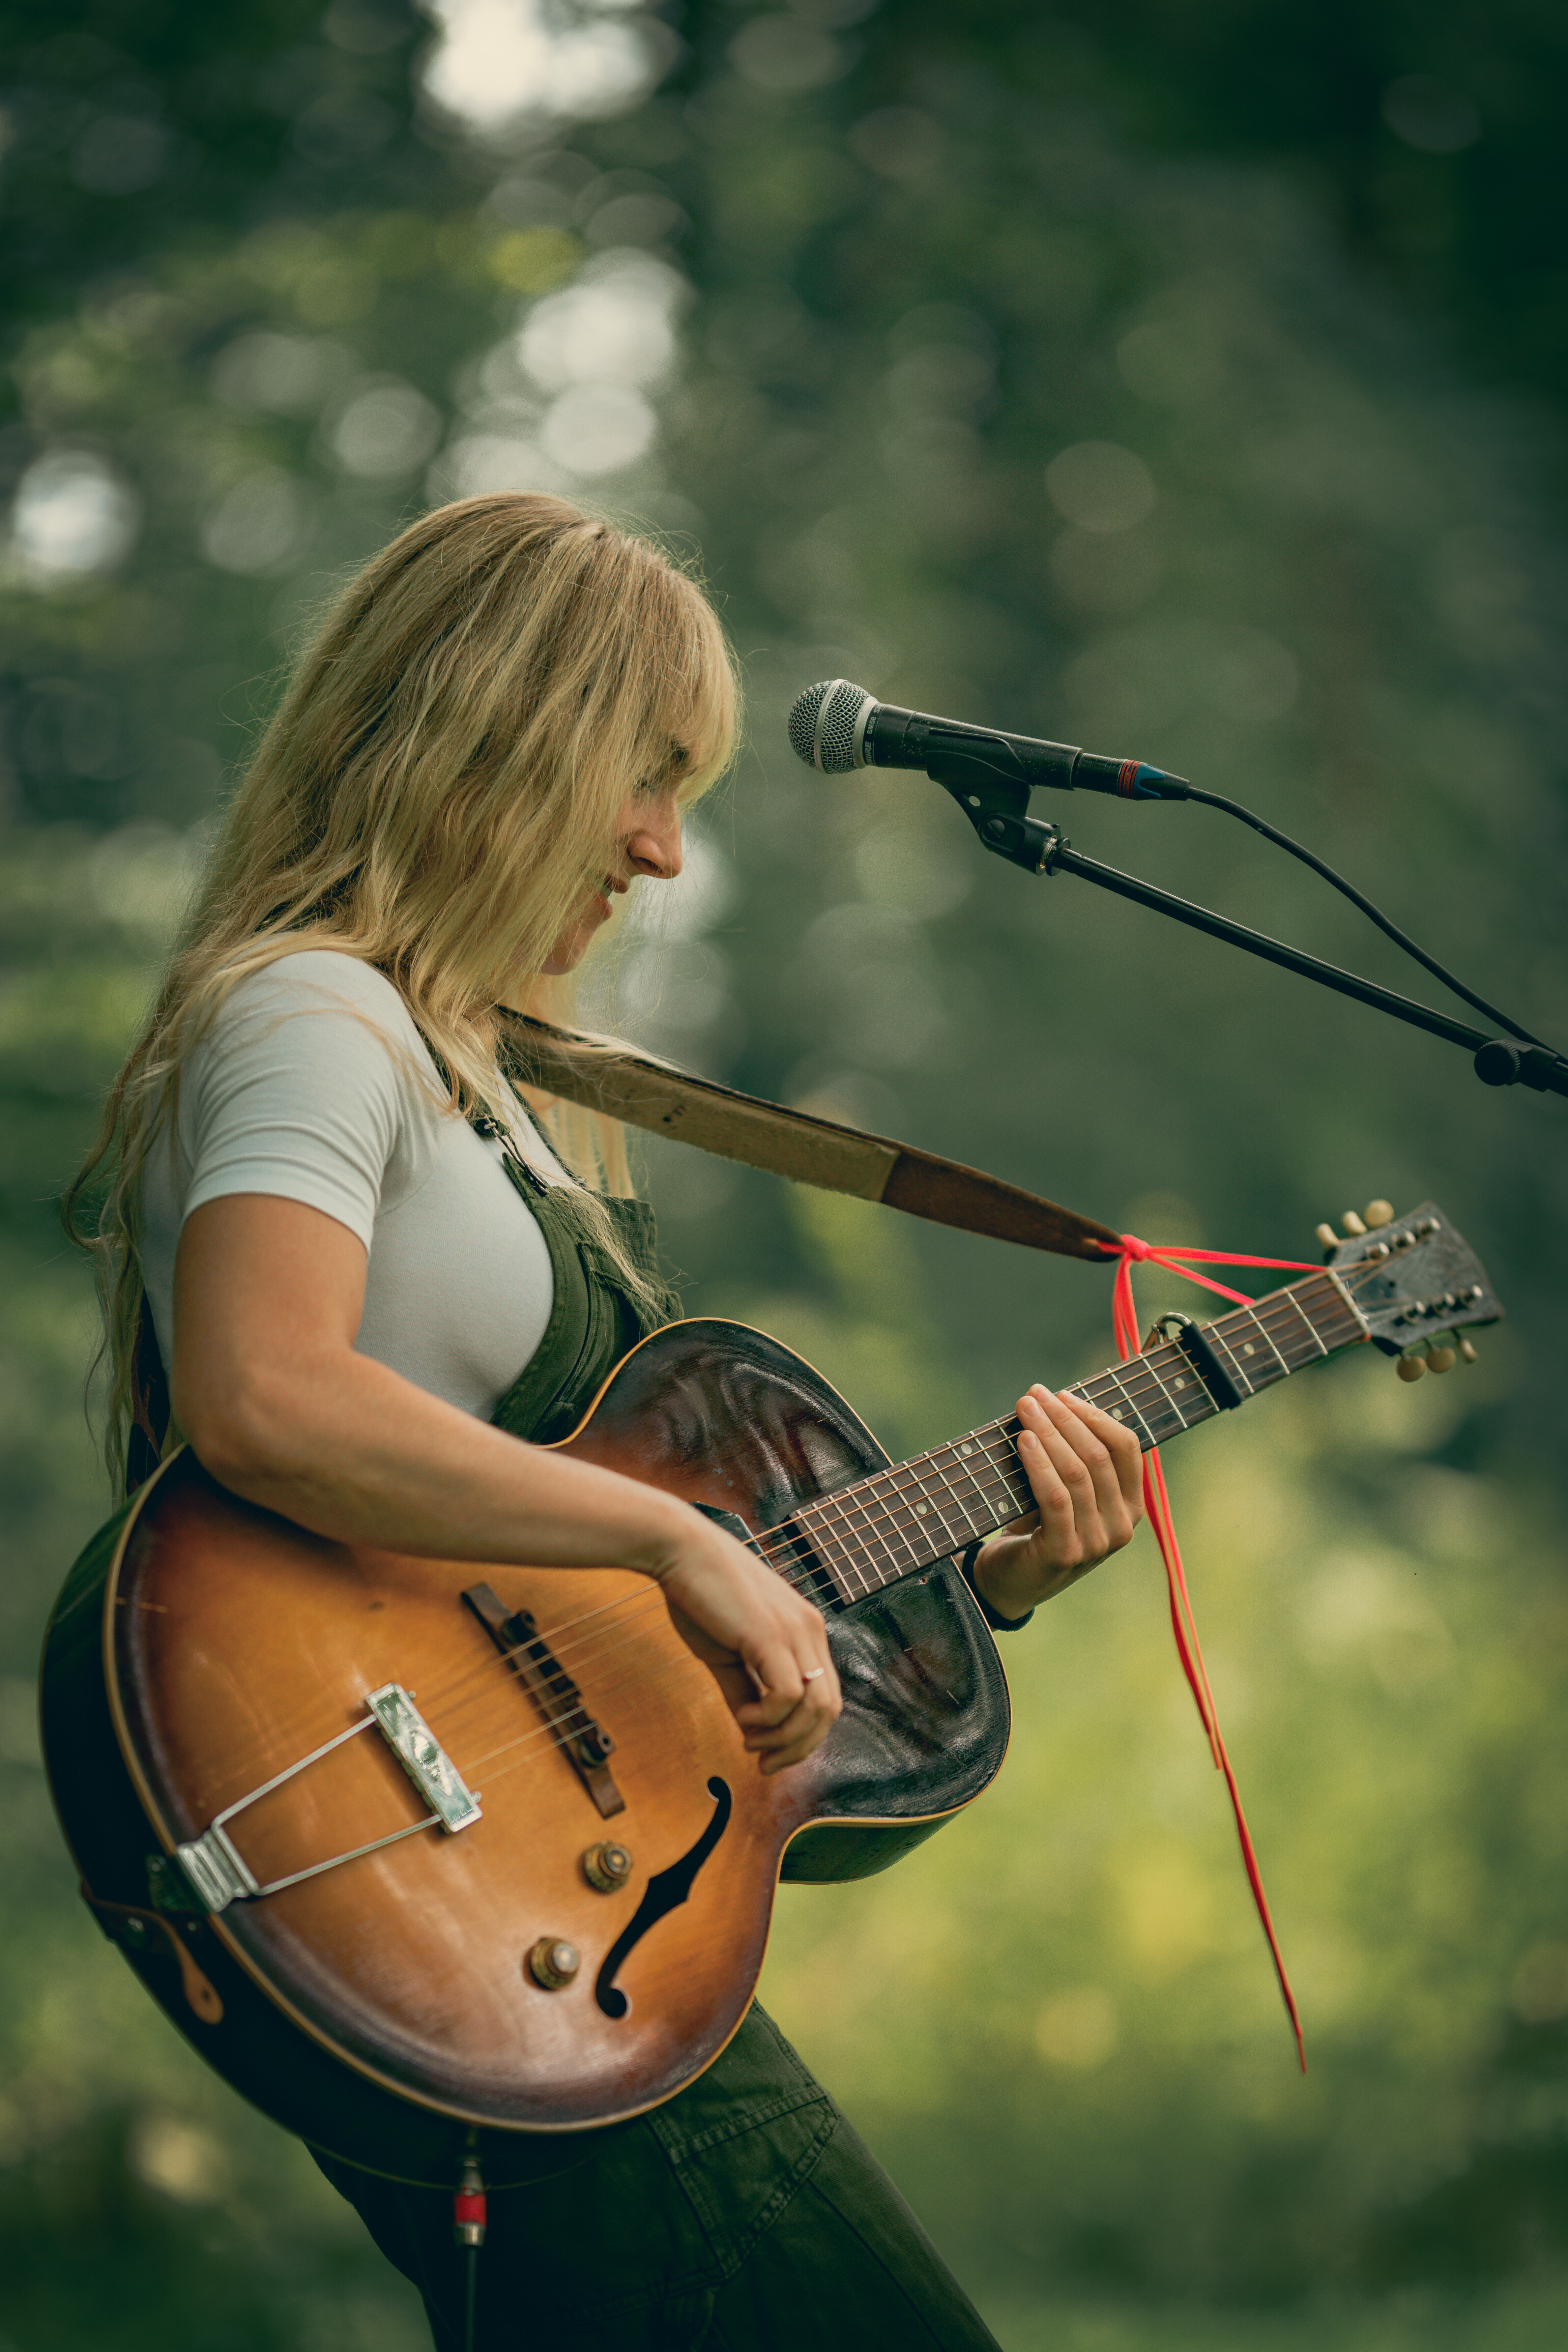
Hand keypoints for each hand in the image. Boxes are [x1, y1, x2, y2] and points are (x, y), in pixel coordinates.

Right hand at [653, 1510, 840, 1773]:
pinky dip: (767, 1718)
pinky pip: (787, 1694)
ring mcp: (795, 1631)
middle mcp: (810, 1630)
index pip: (825, 1697)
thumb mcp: (727, 1652)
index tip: (767, 1754)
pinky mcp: (771, 1634)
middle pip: (829, 1709)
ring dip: (782, 1738)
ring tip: (748, 1738)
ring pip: (815, 1707)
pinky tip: (742, 1716)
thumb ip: (744, 1688)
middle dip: (798, 1747)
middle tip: (763, 1762)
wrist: (681, 1551)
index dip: (802, 1736)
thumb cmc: (700, 1596)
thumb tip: (751, 1727)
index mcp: (804, 1631)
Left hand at [971, 1385, 1143, 1619]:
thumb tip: (1056, 1401)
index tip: (1062, 1394)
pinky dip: (1039, 1464)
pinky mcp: (1066, 1553)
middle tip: (1035, 1394)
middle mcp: (1122, 1526)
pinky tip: (1023, 1441)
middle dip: (1065, 1418)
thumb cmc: (1038, 1525)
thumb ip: (1074, 1457)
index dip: (1095, 1414)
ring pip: (1077, 1473)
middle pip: (1099, 1455)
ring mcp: (1097, 1543)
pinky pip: (1055, 1497)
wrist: (1010, 1581)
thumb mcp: (1067, 1491)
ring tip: (1025, 1409)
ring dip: (1048, 1433)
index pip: (1127, 1447)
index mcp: (1131, 1505)